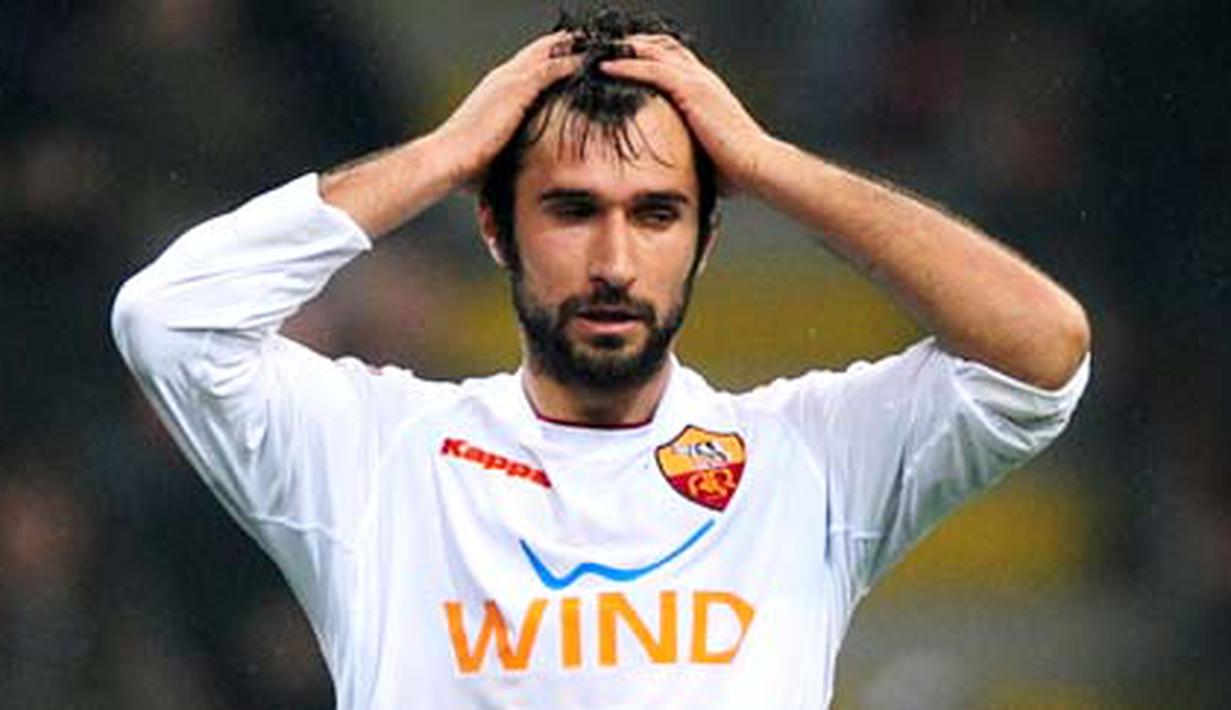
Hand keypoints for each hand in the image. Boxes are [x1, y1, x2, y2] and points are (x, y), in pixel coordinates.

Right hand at [432, 31, 582, 188]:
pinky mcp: (515, 88)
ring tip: (602, 55)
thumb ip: (516, 155)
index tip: (576, 69)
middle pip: (540, 52)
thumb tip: (529, 181)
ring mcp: (508, 81)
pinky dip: (572, 63)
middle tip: (595, 56)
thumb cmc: (467, 167)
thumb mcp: (499, 155)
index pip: (529, 68)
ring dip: (573, 51)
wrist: (448, 160)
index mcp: (497, 92)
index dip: (551, 64)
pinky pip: (551, 67)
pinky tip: (593, 65)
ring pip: (548, 52)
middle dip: (566, 51)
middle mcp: (502, 79)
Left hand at [599, 34, 770, 193]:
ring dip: (624, 49)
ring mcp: (699, 81)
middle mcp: (703, 79)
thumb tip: (670, 170)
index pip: (674, 59)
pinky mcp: (692, 90)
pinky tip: (606, 67)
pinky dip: (627, 64)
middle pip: (663, 46)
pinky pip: (652, 68)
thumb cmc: (735, 169)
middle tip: (605, 52)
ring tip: (597, 54)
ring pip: (654, 50)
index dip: (648, 55)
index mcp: (707, 89)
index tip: (622, 61)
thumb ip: (686, 149)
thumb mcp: (704, 152)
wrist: (756, 167)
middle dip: (633, 45)